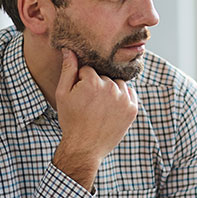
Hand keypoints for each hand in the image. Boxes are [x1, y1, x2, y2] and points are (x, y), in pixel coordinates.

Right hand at [52, 49, 137, 188]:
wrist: (85, 147)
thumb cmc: (71, 121)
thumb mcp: (63, 94)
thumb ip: (68, 70)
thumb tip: (70, 49)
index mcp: (94, 82)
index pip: (88, 70)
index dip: (81, 81)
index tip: (79, 95)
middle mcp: (112, 88)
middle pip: (104, 76)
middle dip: (97, 85)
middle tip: (89, 104)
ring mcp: (125, 99)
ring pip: (118, 84)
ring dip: (111, 90)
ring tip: (100, 107)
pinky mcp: (133, 109)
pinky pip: (129, 94)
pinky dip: (122, 98)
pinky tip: (111, 109)